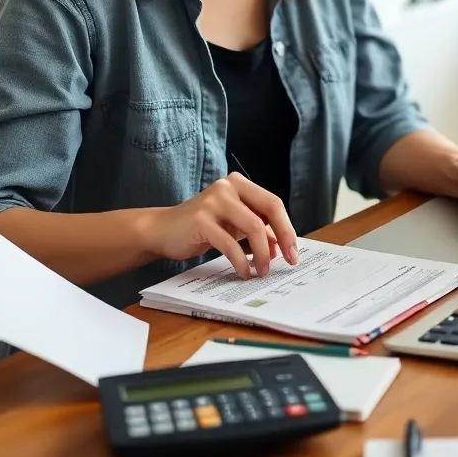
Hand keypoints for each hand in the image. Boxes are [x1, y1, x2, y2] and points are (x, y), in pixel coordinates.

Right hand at [138, 173, 299, 278]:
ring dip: (262, 253)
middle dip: (283, 237)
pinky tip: (243, 272)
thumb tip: (281, 246)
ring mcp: (214, 201)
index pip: (273, 203)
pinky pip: (230, 243)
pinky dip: (240, 261)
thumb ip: (257, 231)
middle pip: (269, 209)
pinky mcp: (201, 220)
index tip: (294, 252)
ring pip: (253, 227)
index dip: (287, 228)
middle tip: (288, 260)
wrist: (163, 230)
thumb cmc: (202, 227)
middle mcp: (228, 186)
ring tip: (262, 270)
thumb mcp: (234, 226)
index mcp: (239, 184)